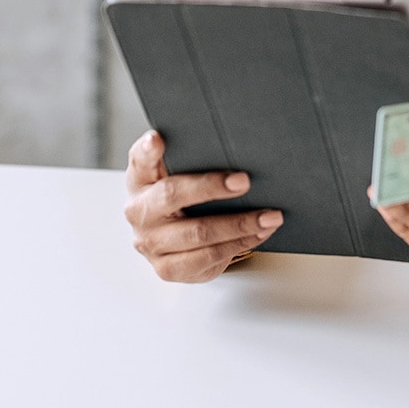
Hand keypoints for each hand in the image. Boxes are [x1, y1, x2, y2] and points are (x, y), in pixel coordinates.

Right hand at [124, 130, 282, 282]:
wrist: (166, 239)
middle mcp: (139, 210)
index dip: (148, 149)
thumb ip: (190, 155)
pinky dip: (238, 244)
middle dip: (211, 187)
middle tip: (244, 181)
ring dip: (239, 224)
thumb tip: (231, 141)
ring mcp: (150, 242)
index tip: (158, 139)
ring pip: (198, 233)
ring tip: (269, 216)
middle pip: (173, 194)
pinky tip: (258, 234)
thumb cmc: (179, 197)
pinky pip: (207, 257)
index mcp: (140, 179)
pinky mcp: (166, 267)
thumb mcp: (176, 173)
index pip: (140, 159)